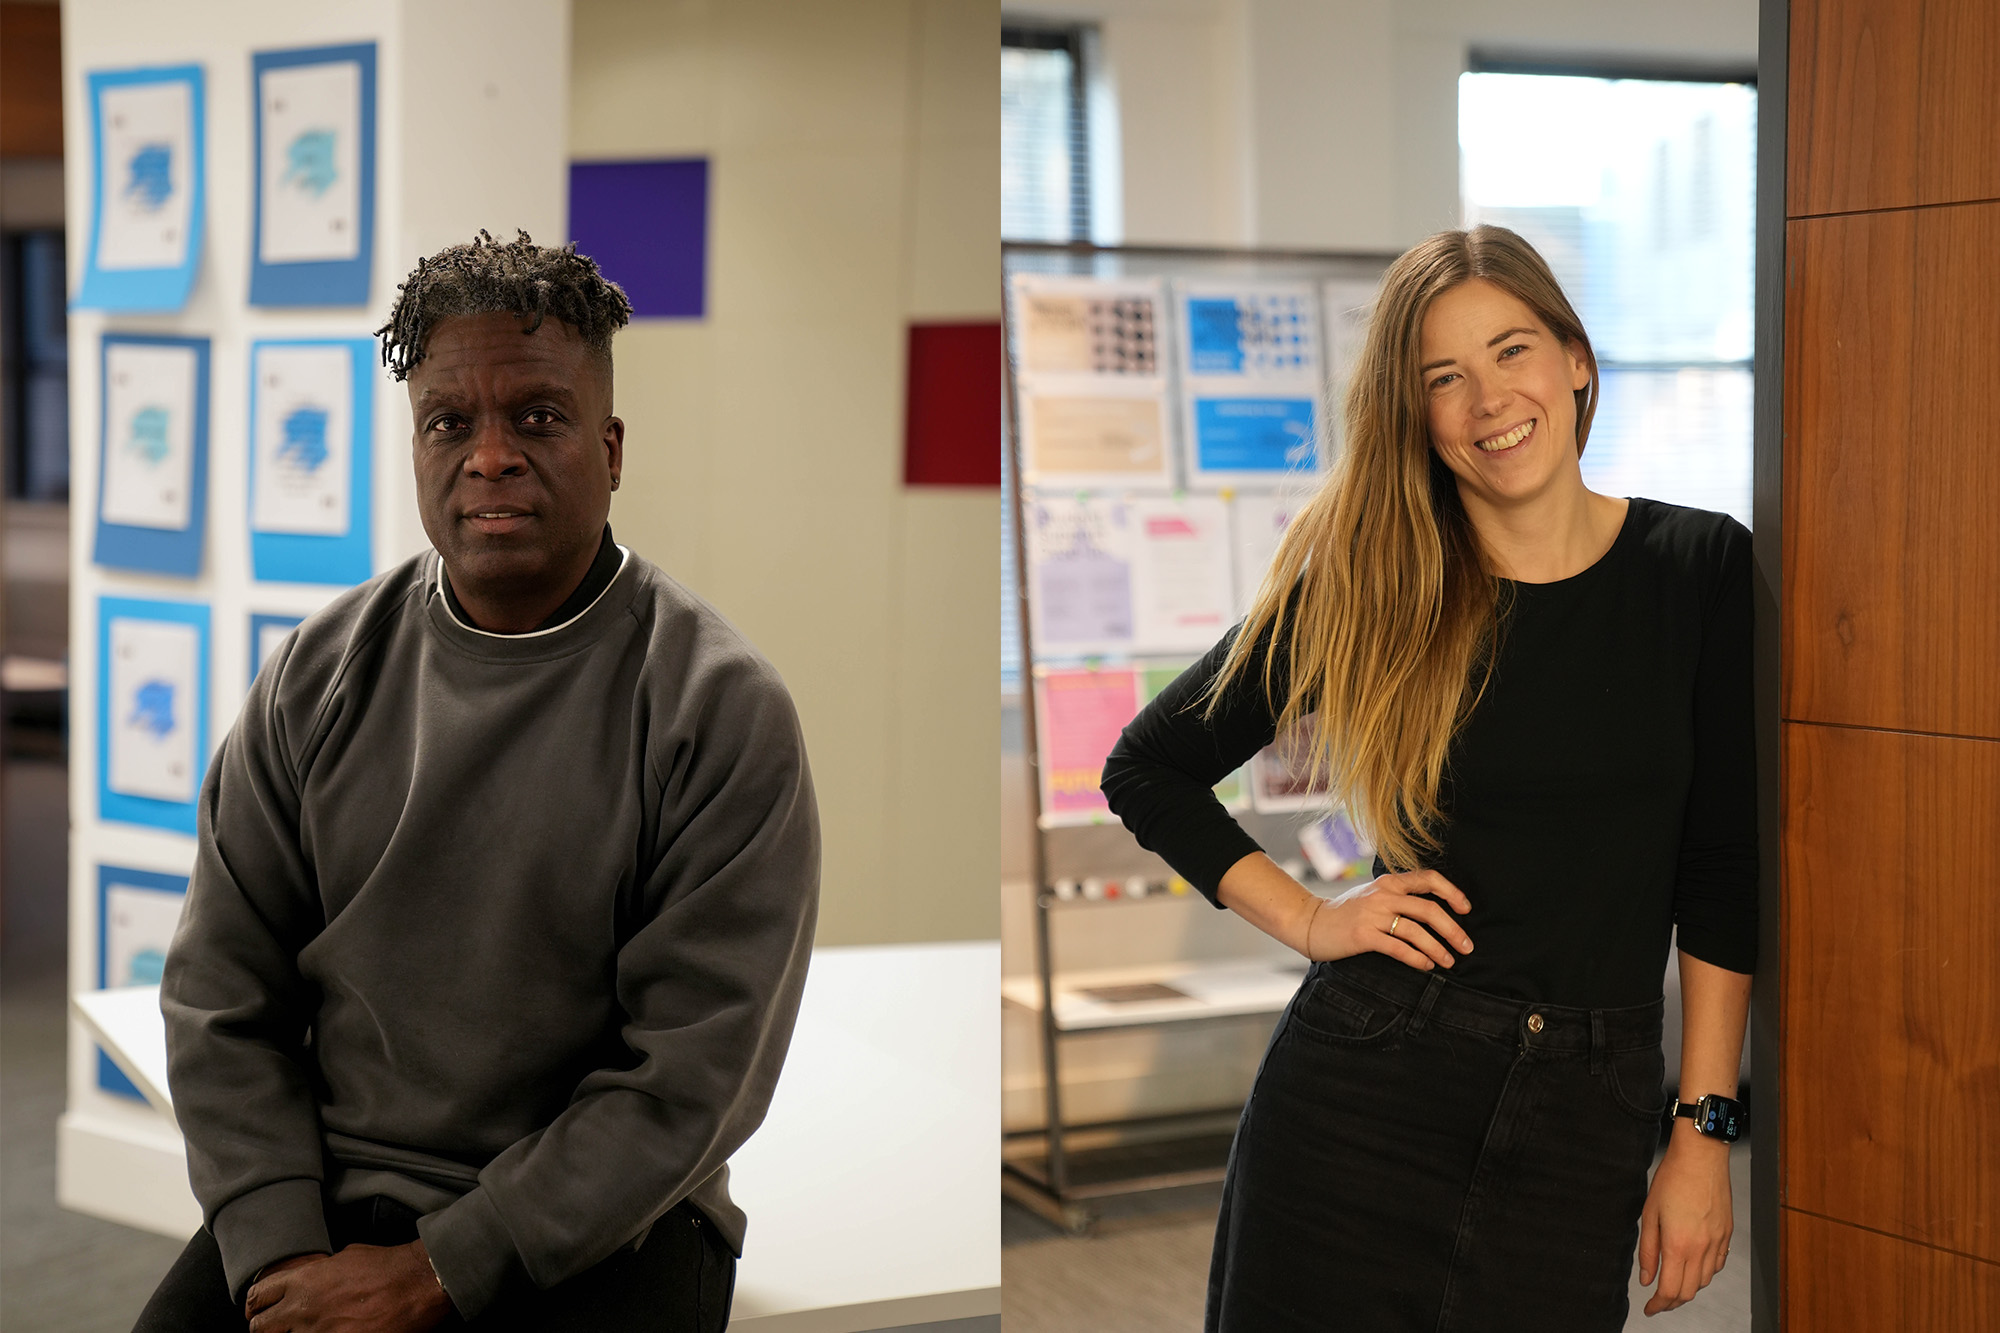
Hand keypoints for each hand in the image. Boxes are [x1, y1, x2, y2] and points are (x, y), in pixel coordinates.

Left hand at [244, 1240, 452, 1331]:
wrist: (418, 1283)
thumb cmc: (389, 1266)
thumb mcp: (348, 1256)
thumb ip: (322, 1272)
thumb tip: (316, 1280)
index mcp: (304, 1280)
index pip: (258, 1296)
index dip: (257, 1305)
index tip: (261, 1310)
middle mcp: (303, 1308)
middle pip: (259, 1328)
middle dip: (265, 1329)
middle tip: (277, 1329)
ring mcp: (318, 1332)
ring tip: (314, 1329)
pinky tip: (336, 1332)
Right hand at [1303, 870, 1472, 969]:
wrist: (1310, 922)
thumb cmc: (1345, 913)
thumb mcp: (1372, 896)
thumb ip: (1398, 897)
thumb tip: (1433, 912)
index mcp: (1388, 883)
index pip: (1428, 879)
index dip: (1452, 892)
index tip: (1466, 909)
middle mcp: (1382, 895)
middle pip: (1428, 909)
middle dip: (1452, 930)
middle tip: (1467, 947)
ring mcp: (1372, 915)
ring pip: (1416, 931)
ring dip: (1438, 948)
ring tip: (1449, 961)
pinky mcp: (1363, 935)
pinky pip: (1398, 948)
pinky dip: (1416, 958)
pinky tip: (1425, 966)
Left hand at [1636, 1124, 1732, 1314]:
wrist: (1701, 1157)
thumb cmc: (1672, 1179)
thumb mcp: (1649, 1213)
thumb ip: (1648, 1250)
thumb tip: (1646, 1279)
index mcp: (1678, 1245)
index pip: (1670, 1290)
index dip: (1658, 1305)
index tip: (1649, 1309)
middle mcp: (1702, 1248)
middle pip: (1689, 1291)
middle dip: (1672, 1301)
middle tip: (1658, 1300)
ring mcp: (1718, 1242)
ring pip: (1705, 1281)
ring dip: (1689, 1287)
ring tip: (1673, 1283)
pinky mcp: (1727, 1234)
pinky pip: (1718, 1264)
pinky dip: (1705, 1273)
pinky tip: (1694, 1266)